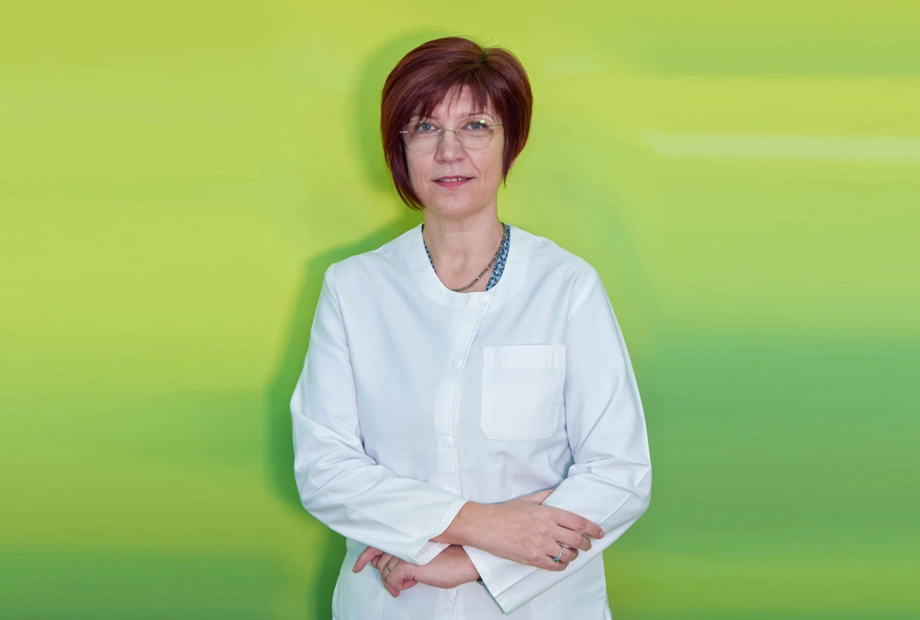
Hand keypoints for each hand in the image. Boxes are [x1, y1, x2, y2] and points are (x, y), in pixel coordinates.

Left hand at [353, 545, 478, 596]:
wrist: (465, 558)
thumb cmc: (450, 555)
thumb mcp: (425, 552)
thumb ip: (408, 553)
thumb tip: (396, 567)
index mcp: (406, 536)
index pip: (377, 544)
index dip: (365, 557)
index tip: (357, 567)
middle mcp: (402, 542)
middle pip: (380, 562)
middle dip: (387, 574)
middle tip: (400, 581)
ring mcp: (403, 553)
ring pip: (385, 573)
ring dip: (394, 582)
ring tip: (409, 584)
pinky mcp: (407, 565)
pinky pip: (392, 581)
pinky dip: (399, 587)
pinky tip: (412, 584)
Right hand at [433, 488, 602, 570]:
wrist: (485, 526)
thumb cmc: (505, 512)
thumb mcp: (528, 500)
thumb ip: (546, 496)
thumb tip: (560, 491)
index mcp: (548, 513)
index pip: (579, 522)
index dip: (593, 529)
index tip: (599, 533)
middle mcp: (547, 529)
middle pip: (577, 540)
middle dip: (587, 544)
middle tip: (588, 545)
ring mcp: (540, 545)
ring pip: (568, 555)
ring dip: (574, 555)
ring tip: (572, 553)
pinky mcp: (532, 558)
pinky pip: (555, 566)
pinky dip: (562, 565)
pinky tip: (561, 562)